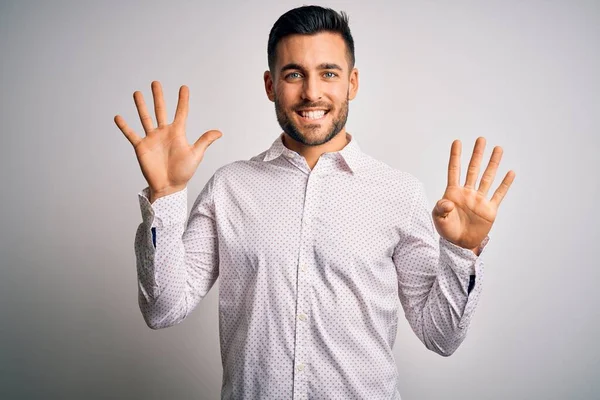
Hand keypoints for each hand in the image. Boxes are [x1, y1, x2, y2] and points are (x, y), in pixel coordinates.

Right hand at [114, 81, 221, 200]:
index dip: (183, 100)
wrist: (169, 187)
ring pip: (145, 118)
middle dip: (158, 97)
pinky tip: (118, 117)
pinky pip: (131, 134)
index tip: (184, 87)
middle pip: (160, 110)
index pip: (181, 113)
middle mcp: (164, 133)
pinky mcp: (141, 147)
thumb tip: (219, 132)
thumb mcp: (196, 155)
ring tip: (137, 93)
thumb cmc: (183, 172)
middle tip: (156, 83)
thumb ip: (205, 141)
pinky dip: (124, 127)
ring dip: (141, 106)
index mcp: (177, 133)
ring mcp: (152, 139)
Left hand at [432, 137, 515, 249]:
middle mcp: (467, 192)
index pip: (454, 170)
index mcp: (453, 192)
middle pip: (473, 169)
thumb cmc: (447, 230)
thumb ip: (440, 209)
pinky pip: (498, 194)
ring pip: (487, 178)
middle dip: (477, 154)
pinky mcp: (489, 209)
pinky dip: (505, 184)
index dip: (455, 156)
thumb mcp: (439, 219)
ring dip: (492, 164)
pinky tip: (510, 173)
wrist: (459, 244)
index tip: (457, 142)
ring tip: (498, 149)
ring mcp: (479, 199)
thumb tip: (447, 201)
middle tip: (481, 139)